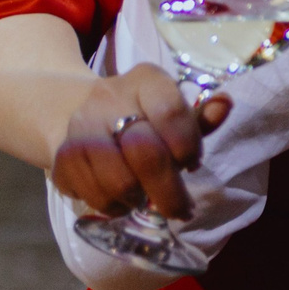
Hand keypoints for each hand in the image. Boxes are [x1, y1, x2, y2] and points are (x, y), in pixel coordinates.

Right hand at [50, 63, 231, 219]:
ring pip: (118, 180)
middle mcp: (109, 97)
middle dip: (169, 190)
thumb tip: (225, 104)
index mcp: (145, 80)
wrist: (80, 113)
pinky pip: (92, 194)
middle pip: (145, 153)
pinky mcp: (62, 155)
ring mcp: (81, 126)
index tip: (192, 164)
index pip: (170, 112)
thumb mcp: (173, 111)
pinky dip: (112, 207)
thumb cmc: (141, 117)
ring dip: (137, 199)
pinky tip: (121, 202)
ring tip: (144, 200)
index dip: (187, 146)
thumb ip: (199, 117)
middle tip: (181, 209)